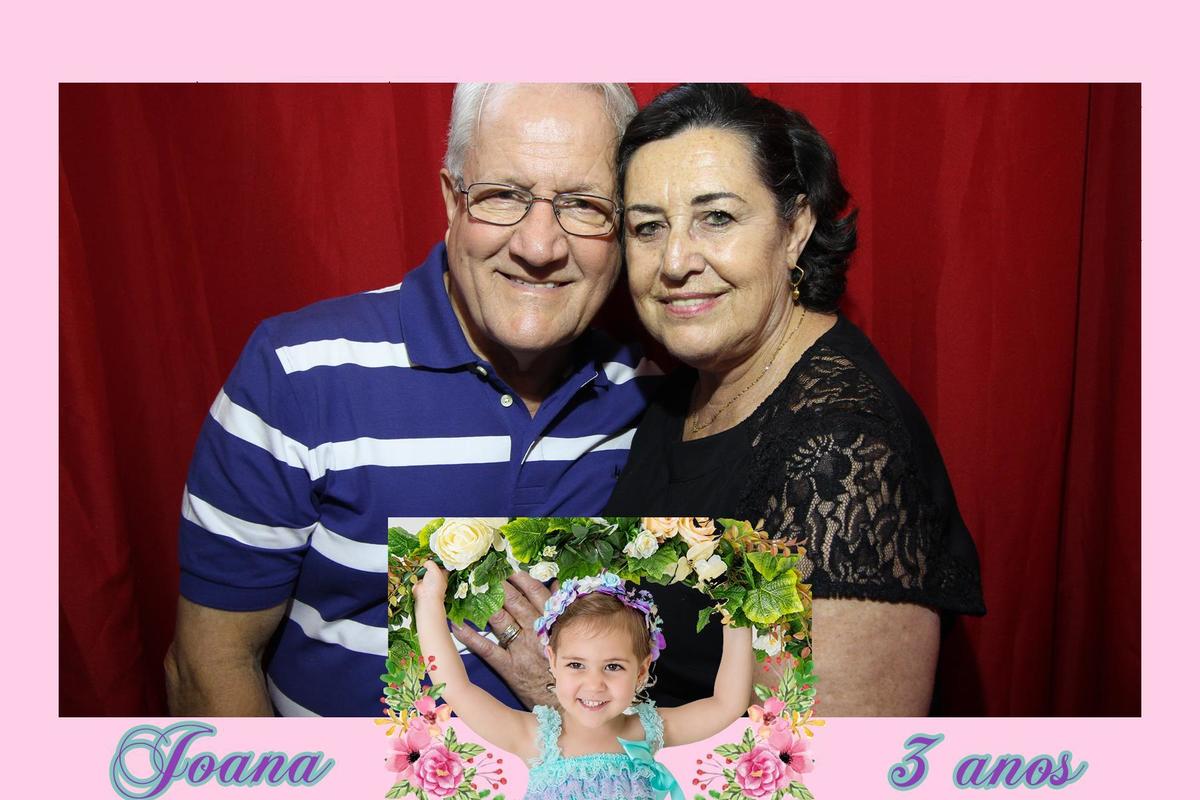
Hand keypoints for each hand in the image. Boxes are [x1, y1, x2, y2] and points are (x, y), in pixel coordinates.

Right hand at [413, 560, 448, 607]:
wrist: (425, 597)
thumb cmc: (434, 584)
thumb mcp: (435, 570)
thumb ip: (431, 563)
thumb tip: (425, 563)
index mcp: (443, 575)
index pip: (443, 566)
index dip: (440, 561)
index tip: (435, 555)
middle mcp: (436, 578)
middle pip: (433, 568)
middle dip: (429, 564)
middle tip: (426, 557)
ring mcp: (427, 581)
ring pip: (425, 572)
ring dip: (422, 568)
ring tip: (419, 562)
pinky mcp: (419, 583)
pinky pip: (417, 576)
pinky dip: (416, 573)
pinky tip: (414, 568)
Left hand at [451, 570, 556, 709]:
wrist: (564, 703)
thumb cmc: (565, 665)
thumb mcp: (567, 633)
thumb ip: (560, 607)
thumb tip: (555, 583)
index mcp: (551, 621)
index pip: (534, 591)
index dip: (519, 577)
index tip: (506, 566)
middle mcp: (535, 631)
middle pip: (513, 600)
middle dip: (496, 584)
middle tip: (479, 571)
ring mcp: (520, 649)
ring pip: (499, 619)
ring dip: (482, 603)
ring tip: (466, 588)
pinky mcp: (508, 667)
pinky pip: (486, 648)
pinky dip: (470, 636)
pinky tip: (455, 624)